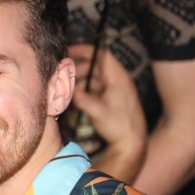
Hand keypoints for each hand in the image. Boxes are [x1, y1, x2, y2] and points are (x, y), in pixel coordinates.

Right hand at [69, 44, 146, 181]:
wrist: (132, 144)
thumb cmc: (120, 126)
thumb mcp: (98, 111)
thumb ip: (80, 98)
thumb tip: (63, 89)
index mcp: (118, 77)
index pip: (101, 54)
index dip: (85, 50)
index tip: (69, 52)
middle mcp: (116, 81)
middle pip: (94, 67)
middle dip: (77, 70)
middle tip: (62, 77)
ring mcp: (113, 90)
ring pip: (92, 79)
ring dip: (78, 83)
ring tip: (65, 91)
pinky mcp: (109, 100)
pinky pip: (93, 90)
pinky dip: (82, 92)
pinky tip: (73, 99)